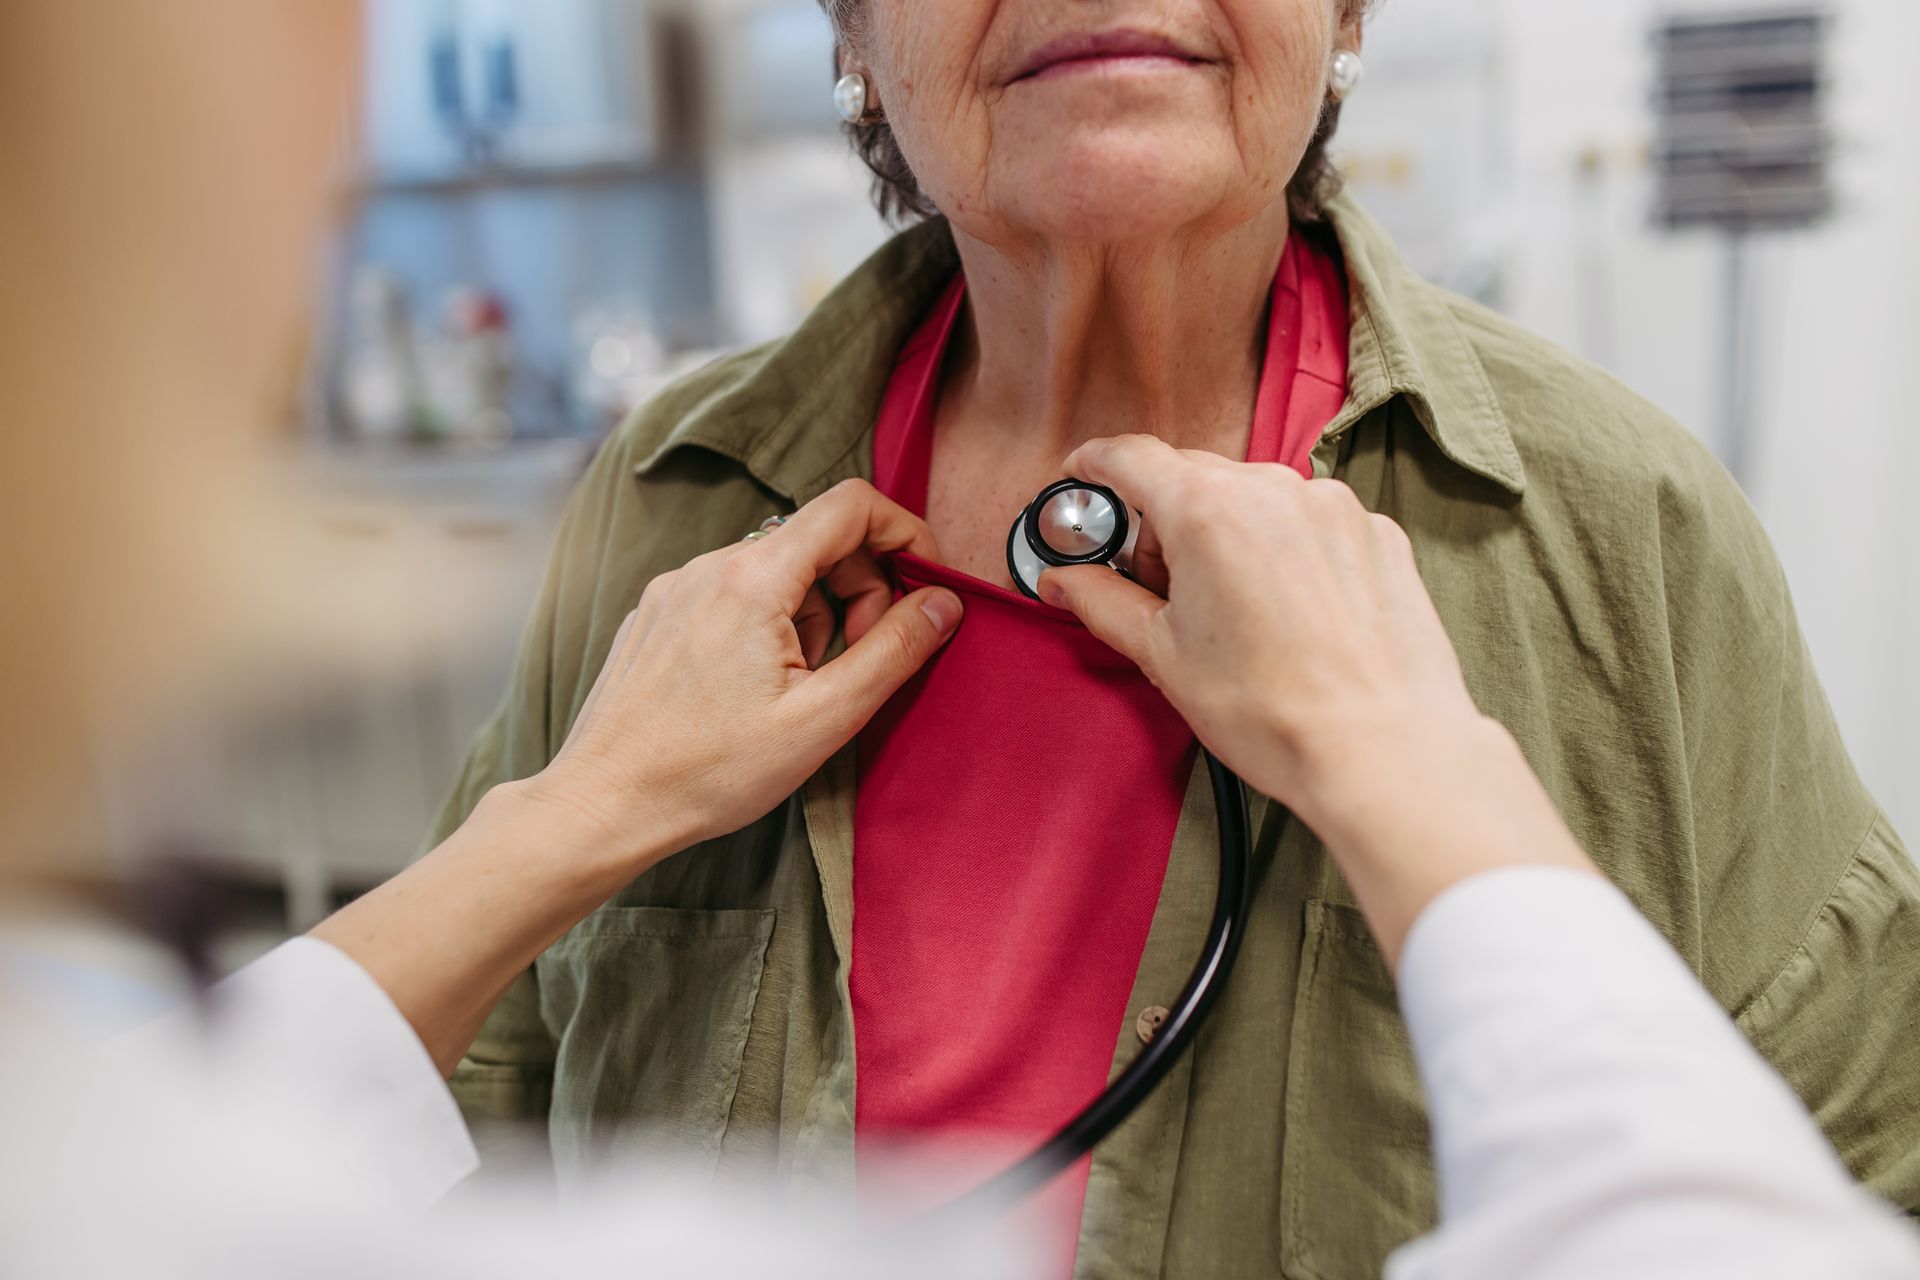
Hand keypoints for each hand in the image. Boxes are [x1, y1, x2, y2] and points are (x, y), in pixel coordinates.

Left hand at [532, 478, 962, 864]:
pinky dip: (766, 626)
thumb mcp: (824, 718)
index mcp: (753, 579)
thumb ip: (893, 651)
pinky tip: (754, 690)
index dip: (903, 535)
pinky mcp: (655, 615)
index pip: (851, 505)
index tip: (922, 588)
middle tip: (861, 661)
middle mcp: (708, 566)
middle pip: (816, 539)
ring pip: (775, 572)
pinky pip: (731, 594)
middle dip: (859, 590)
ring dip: (812, 615)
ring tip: (799, 689)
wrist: (604, 805)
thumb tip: (943, 603)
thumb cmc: (707, 772)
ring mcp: (674, 588)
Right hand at [1036, 437, 1593, 965]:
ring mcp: (1333, 507)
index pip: (1132, 456)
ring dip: (1229, 533)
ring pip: (1256, 497)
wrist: (1382, 750)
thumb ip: (1104, 602)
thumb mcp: (1164, 657)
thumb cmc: (1273, 713)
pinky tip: (1289, 612)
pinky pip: (1311, 522)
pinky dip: (1287, 549)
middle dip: (1164, 519)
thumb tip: (1065, 579)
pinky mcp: (1376, 534)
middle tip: (1157, 587)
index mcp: (1206, 510)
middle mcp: (1273, 489)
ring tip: (1233, 610)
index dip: (1095, 464)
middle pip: (1194, 476)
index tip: (1083, 477)